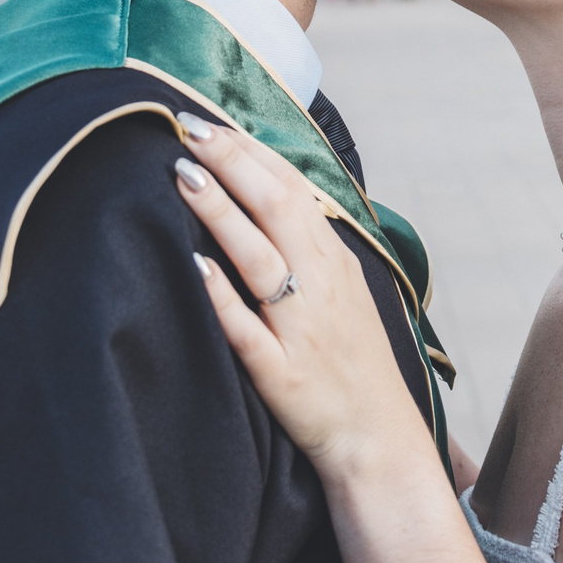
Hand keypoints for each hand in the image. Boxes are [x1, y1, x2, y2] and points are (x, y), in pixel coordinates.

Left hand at [173, 114, 430, 476]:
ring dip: (222, 214)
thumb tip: (273, 194)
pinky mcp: (283, 375)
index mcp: (335, 263)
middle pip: (277, 210)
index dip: (251, 153)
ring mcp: (303, 330)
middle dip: (232, 164)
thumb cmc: (352, 364)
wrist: (378, 440)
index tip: (210, 123)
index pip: (293, 190)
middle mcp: (322, 287)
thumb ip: (311, 246)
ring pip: (260, 259)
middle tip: (188, 129)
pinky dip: (222, 297)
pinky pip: (248, 330)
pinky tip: (194, 267)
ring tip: (184, 176)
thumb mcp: (344, 293)